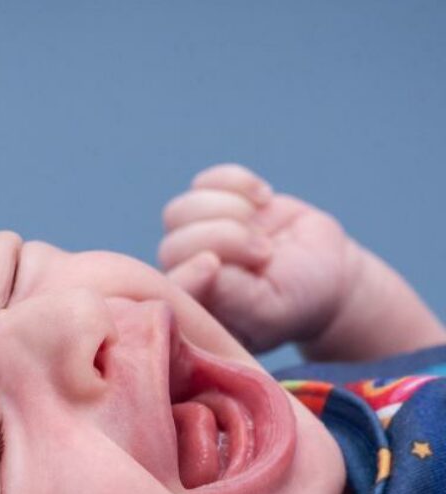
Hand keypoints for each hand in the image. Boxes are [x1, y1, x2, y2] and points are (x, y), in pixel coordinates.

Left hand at [159, 164, 360, 353]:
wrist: (325, 270)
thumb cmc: (298, 301)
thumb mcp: (273, 309)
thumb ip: (234, 297)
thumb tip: (204, 266)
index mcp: (196, 312)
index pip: (168, 292)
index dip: (186, 274)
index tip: (214, 265)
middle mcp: (188, 276)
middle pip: (174, 246)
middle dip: (225, 240)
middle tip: (266, 252)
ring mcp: (195, 239)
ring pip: (182, 211)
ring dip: (230, 211)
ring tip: (265, 231)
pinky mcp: (211, 205)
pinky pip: (205, 181)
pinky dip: (238, 183)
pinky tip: (264, 199)